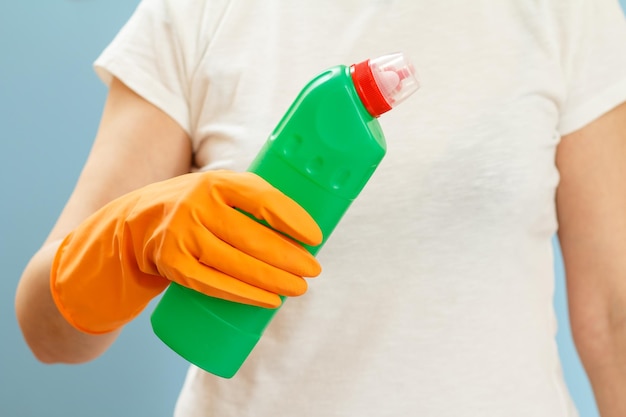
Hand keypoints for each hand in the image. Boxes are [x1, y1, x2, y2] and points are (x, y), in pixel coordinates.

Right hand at [50, 170, 321, 333]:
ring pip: (236, 264)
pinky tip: (269, 300)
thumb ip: (249, 200)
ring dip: (274, 280)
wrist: (133, 225)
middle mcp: (196, 205)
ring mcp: (181, 235)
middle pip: (253, 237)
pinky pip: (215, 284)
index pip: (262, 197)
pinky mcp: (173, 264)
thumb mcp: (215, 191)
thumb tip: (302, 226)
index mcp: (215, 182)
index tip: (316, 236)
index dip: (293, 218)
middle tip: (314, 270)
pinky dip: (245, 295)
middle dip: (290, 257)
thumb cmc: (193, 208)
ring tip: (300, 288)